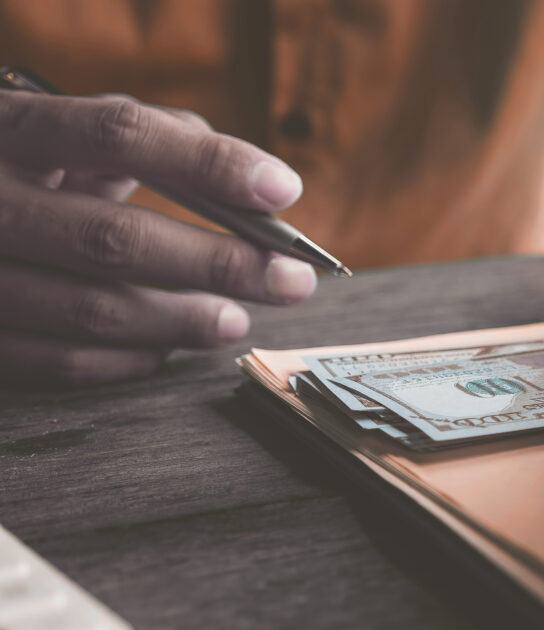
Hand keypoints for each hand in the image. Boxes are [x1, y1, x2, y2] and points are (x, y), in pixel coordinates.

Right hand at [0, 92, 317, 385]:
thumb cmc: (22, 166)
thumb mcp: (65, 131)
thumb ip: (154, 137)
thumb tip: (255, 182)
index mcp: (8, 129)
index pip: (116, 135)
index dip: (207, 163)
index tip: (281, 189)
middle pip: (113, 238)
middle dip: (219, 263)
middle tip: (290, 279)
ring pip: (91, 310)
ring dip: (182, 321)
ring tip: (236, 318)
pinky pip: (59, 361)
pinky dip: (128, 360)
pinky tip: (168, 349)